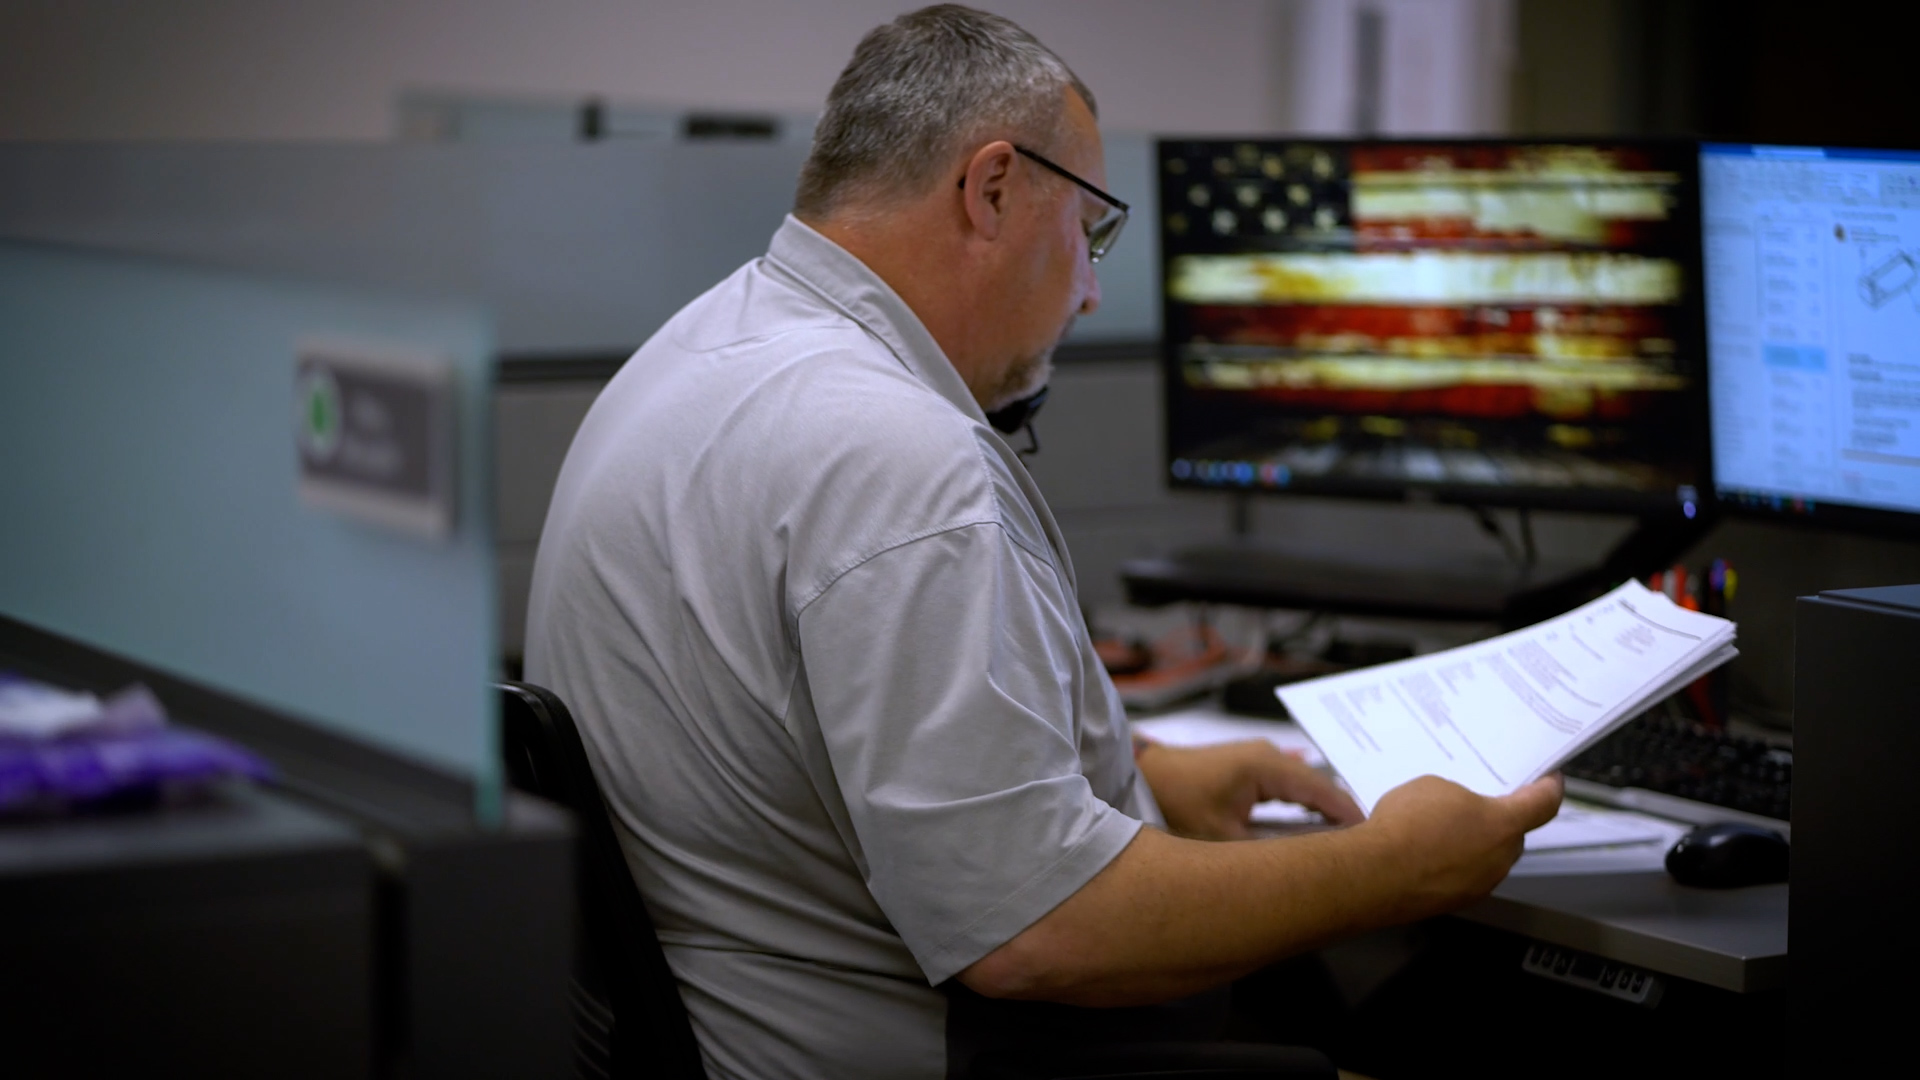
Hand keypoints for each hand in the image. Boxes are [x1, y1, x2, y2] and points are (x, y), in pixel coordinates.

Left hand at [1135, 739, 1364, 840]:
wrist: (1140, 778)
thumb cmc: (1175, 804)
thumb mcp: (1224, 839)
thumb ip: (1269, 852)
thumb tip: (1305, 869)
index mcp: (1268, 767)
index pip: (1324, 792)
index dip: (1352, 817)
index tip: (1377, 840)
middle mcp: (1269, 757)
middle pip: (1318, 789)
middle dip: (1341, 818)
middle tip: (1369, 847)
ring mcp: (1259, 760)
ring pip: (1304, 789)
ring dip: (1322, 813)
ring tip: (1348, 842)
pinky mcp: (1248, 769)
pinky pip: (1288, 789)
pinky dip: (1303, 807)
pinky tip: (1317, 826)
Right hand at [1360, 773, 1563, 919]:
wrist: (1377, 874)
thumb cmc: (1410, 822)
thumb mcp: (1435, 788)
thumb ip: (1459, 798)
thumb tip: (1459, 813)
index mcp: (1504, 824)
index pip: (1544, 803)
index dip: (1550, 788)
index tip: (1550, 778)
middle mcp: (1501, 858)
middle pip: (1513, 834)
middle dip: (1500, 820)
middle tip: (1475, 805)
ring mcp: (1481, 885)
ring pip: (1488, 858)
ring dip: (1474, 844)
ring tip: (1441, 832)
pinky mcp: (1457, 903)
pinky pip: (1464, 876)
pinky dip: (1453, 864)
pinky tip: (1425, 855)